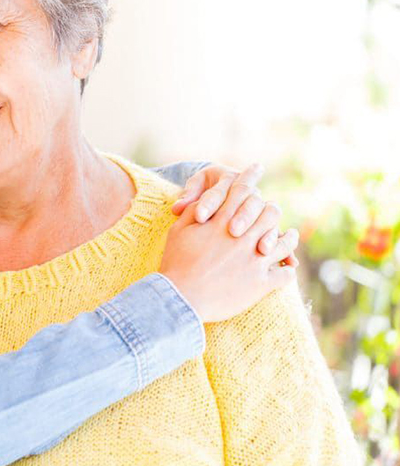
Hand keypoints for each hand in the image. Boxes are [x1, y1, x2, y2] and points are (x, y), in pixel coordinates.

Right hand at [161, 175, 298, 322]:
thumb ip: (194, 212)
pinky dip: (288, 269)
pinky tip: (288, 267)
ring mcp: (255, 260)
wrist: (181, 298)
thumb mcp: (178, 231)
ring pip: (283, 242)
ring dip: (289, 238)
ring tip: (290, 235)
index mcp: (222, 222)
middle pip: (269, 212)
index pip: (241, 191)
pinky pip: (285, 274)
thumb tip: (206, 201)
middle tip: (272, 209)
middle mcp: (243, 237)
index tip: (257, 167)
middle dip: (271, 209)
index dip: (249, 177)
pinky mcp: (260, 284)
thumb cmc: (176, 263)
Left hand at [172, 163, 276, 239]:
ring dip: (262, 230)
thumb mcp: (193, 191)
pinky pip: (276, 231)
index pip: (221, 190)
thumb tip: (177, 208)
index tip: (200, 217)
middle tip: (231, 230)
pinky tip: (271, 254)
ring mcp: (261, 206)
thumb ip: (187, 198)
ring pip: (268, 213)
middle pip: (249, 201)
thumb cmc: (201, 193)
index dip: (210, 203)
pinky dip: (276, 242)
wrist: (218, 196)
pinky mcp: (268, 223)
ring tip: (254, 246)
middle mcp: (249, 191)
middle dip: (241, 215)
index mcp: (229, 178)